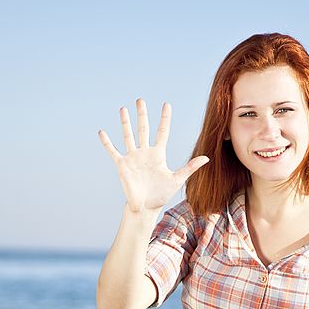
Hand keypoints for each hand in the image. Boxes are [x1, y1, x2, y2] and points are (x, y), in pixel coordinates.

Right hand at [98, 98, 209, 213]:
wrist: (145, 208)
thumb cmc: (161, 195)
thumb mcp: (178, 179)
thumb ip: (190, 167)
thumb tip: (207, 158)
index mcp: (158, 154)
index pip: (162, 132)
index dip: (164, 119)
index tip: (166, 105)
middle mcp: (145, 153)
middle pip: (143, 129)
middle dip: (142, 115)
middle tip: (140, 100)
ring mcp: (133, 158)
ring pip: (128, 136)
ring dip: (125, 123)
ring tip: (123, 109)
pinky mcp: (122, 165)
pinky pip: (113, 151)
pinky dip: (107, 143)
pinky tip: (102, 132)